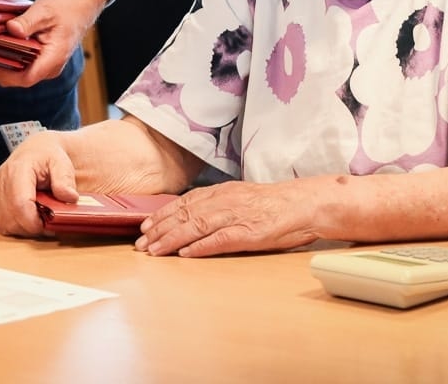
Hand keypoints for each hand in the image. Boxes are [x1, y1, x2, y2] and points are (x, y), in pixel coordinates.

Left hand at [0, 0, 111, 87]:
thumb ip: (28, 22)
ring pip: (16, 73)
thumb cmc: (67, 8)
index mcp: (53, 58)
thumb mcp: (45, 10)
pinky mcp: (40, 60)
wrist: (82, 6)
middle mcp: (49, 67)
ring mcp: (44, 65)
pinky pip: (19, 65)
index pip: (25, 78)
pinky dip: (5, 58)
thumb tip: (11, 30)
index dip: (2, 73)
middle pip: (16, 78)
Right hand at [0, 129, 78, 236]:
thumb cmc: (47, 157)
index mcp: (17, 170)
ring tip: (35, 214)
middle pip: (11, 219)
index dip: (35, 223)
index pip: (20, 205)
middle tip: (46, 220)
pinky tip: (23, 213)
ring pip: (3, 224)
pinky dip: (12, 224)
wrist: (34, 151)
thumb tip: (69, 197)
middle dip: (32, 226)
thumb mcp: (62, 163)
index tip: (50, 226)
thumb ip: (65, 180)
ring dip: (22, 227)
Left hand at [134, 180, 322, 256]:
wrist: (306, 203)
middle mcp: (225, 201)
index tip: (145, 226)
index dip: (162, 215)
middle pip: (185, 215)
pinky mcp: (250, 233)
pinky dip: (200, 247)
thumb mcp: (242, 197)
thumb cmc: (276, 204)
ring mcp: (237, 216)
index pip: (185, 203)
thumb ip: (219, 204)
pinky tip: (185, 254)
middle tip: (141, 244)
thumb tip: (195, 215)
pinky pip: (220, 240)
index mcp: (223, 192)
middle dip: (160, 230)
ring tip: (155, 251)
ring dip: (172, 239)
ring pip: (196, 226)